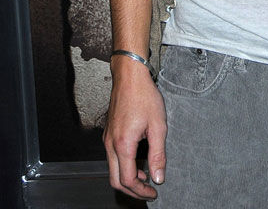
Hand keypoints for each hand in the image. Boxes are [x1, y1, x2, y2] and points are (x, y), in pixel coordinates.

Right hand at [103, 56, 166, 200]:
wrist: (130, 76)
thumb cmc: (144, 96)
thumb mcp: (158, 126)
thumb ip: (158, 154)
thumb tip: (158, 177)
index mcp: (123, 145)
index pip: (128, 180)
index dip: (141, 191)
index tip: (153, 192)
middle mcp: (110, 144)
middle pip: (116, 180)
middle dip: (132, 190)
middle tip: (148, 190)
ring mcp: (107, 139)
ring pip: (112, 169)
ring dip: (128, 178)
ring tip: (146, 176)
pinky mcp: (108, 134)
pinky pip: (112, 158)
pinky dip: (124, 166)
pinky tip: (137, 161)